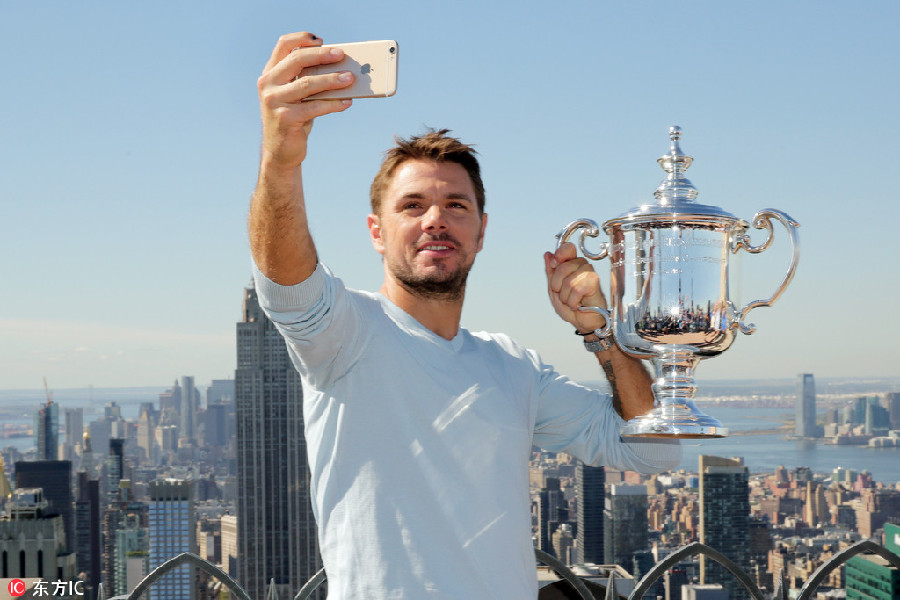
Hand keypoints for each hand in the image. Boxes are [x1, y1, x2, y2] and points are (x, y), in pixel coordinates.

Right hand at [257, 32, 354, 170]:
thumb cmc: (294, 118)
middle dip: (322, 55)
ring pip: (307, 83)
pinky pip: (315, 107)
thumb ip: (308, 78)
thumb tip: (340, 67)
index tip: (322, 40)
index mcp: (270, 73)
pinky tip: (347, 102)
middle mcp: (268, 84)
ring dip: (332, 80)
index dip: (303, 39)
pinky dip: (334, 104)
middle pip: (297, 60)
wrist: (280, 151)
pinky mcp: (286, 118)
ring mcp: (274, 101)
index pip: (283, 45)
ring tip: (350, 79)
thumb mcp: (296, 95)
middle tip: (342, 55)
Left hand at [544, 242, 607, 332]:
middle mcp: (581, 265)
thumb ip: (550, 272)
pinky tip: (578, 304)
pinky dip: (573, 302)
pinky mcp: (595, 281)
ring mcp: (589, 272)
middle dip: (557, 286)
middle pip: (562, 268)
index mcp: (571, 263)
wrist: (584, 321)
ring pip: (568, 281)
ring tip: (572, 300)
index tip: (554, 265)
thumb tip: (548, 254)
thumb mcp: (554, 289)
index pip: (567, 248)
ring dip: (565, 297)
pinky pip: (576, 290)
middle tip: (564, 295)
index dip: (559, 255)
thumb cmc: (572, 305)